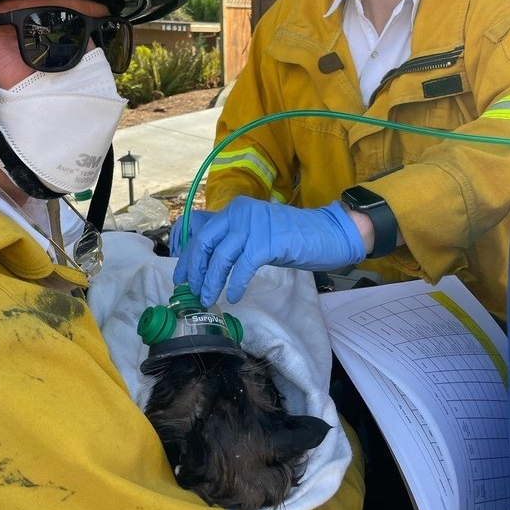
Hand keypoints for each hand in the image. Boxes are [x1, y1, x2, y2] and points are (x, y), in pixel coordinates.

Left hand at [173, 198, 364, 305]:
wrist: (327, 234)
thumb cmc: (291, 238)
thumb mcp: (255, 233)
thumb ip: (233, 241)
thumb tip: (208, 263)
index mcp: (234, 211)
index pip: (202, 234)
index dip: (189, 257)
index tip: (182, 276)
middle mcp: (238, 214)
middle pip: (205, 244)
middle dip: (194, 270)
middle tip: (190, 290)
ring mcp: (252, 227)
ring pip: (221, 257)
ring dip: (211, 281)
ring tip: (207, 298)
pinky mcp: (266, 242)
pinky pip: (243, 267)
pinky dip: (235, 284)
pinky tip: (232, 296)